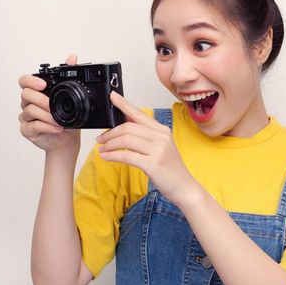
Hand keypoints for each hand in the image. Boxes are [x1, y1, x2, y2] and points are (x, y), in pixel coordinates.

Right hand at [18, 54, 80, 155]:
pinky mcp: (27, 130)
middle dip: (41, 100)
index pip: (24, 81)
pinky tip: (57, 128)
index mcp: (36, 93)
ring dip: (46, 115)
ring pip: (29, 110)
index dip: (30, 80)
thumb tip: (72, 57)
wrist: (68, 141)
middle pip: (25, 95)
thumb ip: (70, 76)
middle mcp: (28, 103)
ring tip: (59, 120)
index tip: (42, 84)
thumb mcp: (72, 98)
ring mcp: (26, 117)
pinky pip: (33, 125)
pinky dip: (47, 126)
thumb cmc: (68, 119)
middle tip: (53, 106)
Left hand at [96, 91, 199, 205]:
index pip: (139, 114)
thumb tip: (125, 125)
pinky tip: (106, 157)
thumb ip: (145, 136)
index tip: (112, 96)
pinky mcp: (153, 164)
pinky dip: (113, 156)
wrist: (185, 187)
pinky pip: (127, 156)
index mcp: (162, 130)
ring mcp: (158, 150)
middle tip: (100, 139)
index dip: (124, 104)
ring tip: (102, 149)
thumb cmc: (170, 169)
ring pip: (126, 140)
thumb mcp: (161, 147)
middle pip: (128, 127)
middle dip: (110, 133)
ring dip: (110, 144)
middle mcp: (161, 137)